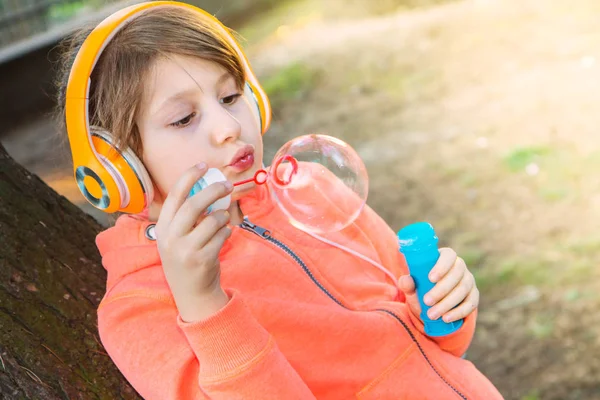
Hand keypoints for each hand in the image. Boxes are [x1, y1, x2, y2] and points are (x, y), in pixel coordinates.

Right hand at [155, 163, 233, 321]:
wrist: (191, 293)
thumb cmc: (186, 257)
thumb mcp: (176, 237)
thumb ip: (186, 216)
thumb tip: (206, 186)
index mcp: (163, 228)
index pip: (175, 195)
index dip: (189, 176)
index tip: (204, 165)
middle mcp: (171, 238)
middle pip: (194, 204)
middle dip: (213, 190)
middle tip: (227, 185)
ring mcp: (186, 250)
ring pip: (212, 221)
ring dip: (222, 216)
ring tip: (223, 220)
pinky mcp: (203, 260)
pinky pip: (222, 236)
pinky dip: (227, 232)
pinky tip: (224, 236)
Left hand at [399, 248, 478, 323]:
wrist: (432, 305)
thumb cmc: (422, 289)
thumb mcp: (413, 287)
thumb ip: (408, 283)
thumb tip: (406, 280)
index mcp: (445, 258)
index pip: (448, 255)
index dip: (442, 266)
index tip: (431, 278)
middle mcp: (460, 267)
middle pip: (457, 274)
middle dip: (442, 289)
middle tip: (426, 301)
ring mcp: (469, 281)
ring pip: (463, 290)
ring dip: (447, 303)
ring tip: (432, 314)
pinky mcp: (474, 296)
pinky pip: (471, 303)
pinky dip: (458, 312)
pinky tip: (446, 318)